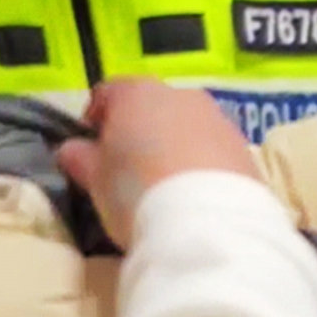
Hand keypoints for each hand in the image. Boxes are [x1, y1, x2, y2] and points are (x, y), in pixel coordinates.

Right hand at [57, 77, 260, 246]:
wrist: (209, 224)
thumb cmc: (137, 193)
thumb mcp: (96, 181)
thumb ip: (81, 159)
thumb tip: (71, 149)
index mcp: (138, 94)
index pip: (107, 93)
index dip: (95, 118)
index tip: (91, 149)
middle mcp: (182, 96)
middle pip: (152, 107)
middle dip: (139, 132)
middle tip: (128, 171)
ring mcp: (219, 120)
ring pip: (188, 127)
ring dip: (175, 147)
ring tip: (165, 188)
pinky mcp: (245, 150)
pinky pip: (215, 151)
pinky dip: (203, 166)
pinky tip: (196, 198)